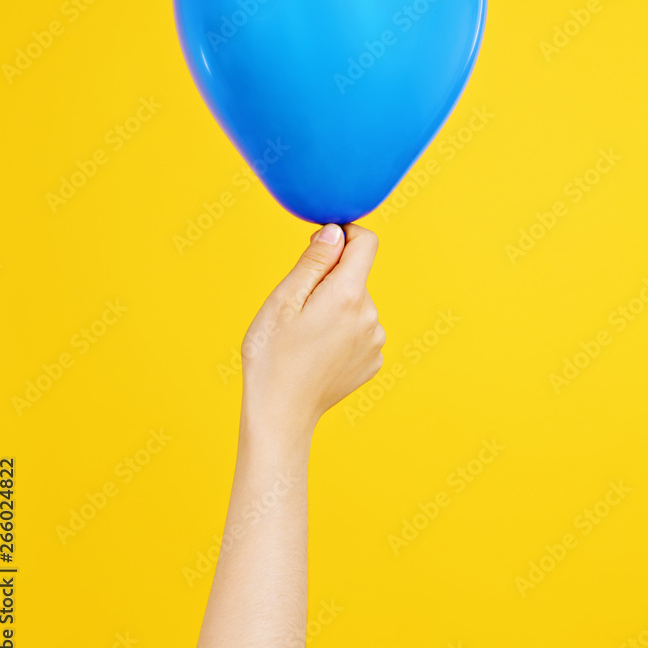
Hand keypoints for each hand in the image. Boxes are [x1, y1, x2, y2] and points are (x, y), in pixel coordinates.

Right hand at [241, 222, 384, 444]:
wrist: (280, 415)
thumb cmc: (272, 355)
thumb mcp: (283, 300)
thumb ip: (314, 261)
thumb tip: (335, 231)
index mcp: (348, 295)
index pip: (366, 242)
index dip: (343, 235)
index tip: (318, 246)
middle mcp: (370, 315)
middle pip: (355, 276)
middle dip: (329, 280)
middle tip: (297, 309)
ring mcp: (375, 341)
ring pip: (356, 304)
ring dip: (335, 307)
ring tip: (305, 336)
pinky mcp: (372, 361)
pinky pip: (359, 330)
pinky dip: (341, 332)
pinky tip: (317, 352)